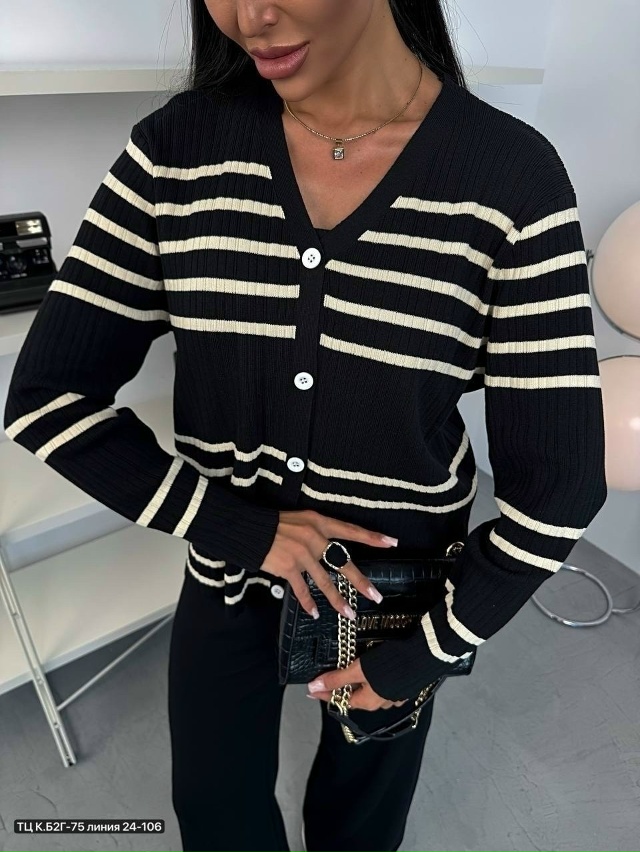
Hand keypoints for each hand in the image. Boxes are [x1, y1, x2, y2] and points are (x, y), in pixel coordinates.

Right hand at [261, 509, 396, 619]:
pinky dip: (308, 602)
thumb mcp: (301, 520)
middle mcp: (315, 538)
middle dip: (360, 581)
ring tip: (349, 614)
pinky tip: (314, 613)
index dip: (372, 537)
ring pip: (325, 582)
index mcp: (320, 523)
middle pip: (343, 563)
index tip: (391, 542)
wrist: (250, 529)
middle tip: (375, 596)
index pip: (351, 531)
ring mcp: (302, 554)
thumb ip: (317, 532)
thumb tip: (329, 549)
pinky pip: (301, 589)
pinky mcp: (288, 567)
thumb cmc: (275, 523)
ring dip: (337, 600)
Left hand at [306, 658, 408, 710]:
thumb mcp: (358, 670)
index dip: (324, 693)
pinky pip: (382, 684)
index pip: (338, 700)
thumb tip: (314, 686)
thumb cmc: (391, 664)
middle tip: (330, 677)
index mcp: (367, 702)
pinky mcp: (402, 685)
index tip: (312, 689)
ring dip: (359, 681)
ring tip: (350, 670)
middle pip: (355, 696)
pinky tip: (374, 668)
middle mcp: (380, 702)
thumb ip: (337, 679)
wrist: (423, 656)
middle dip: (342, 687)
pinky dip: (373, 677)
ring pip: (369, 690)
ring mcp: (393, 694)